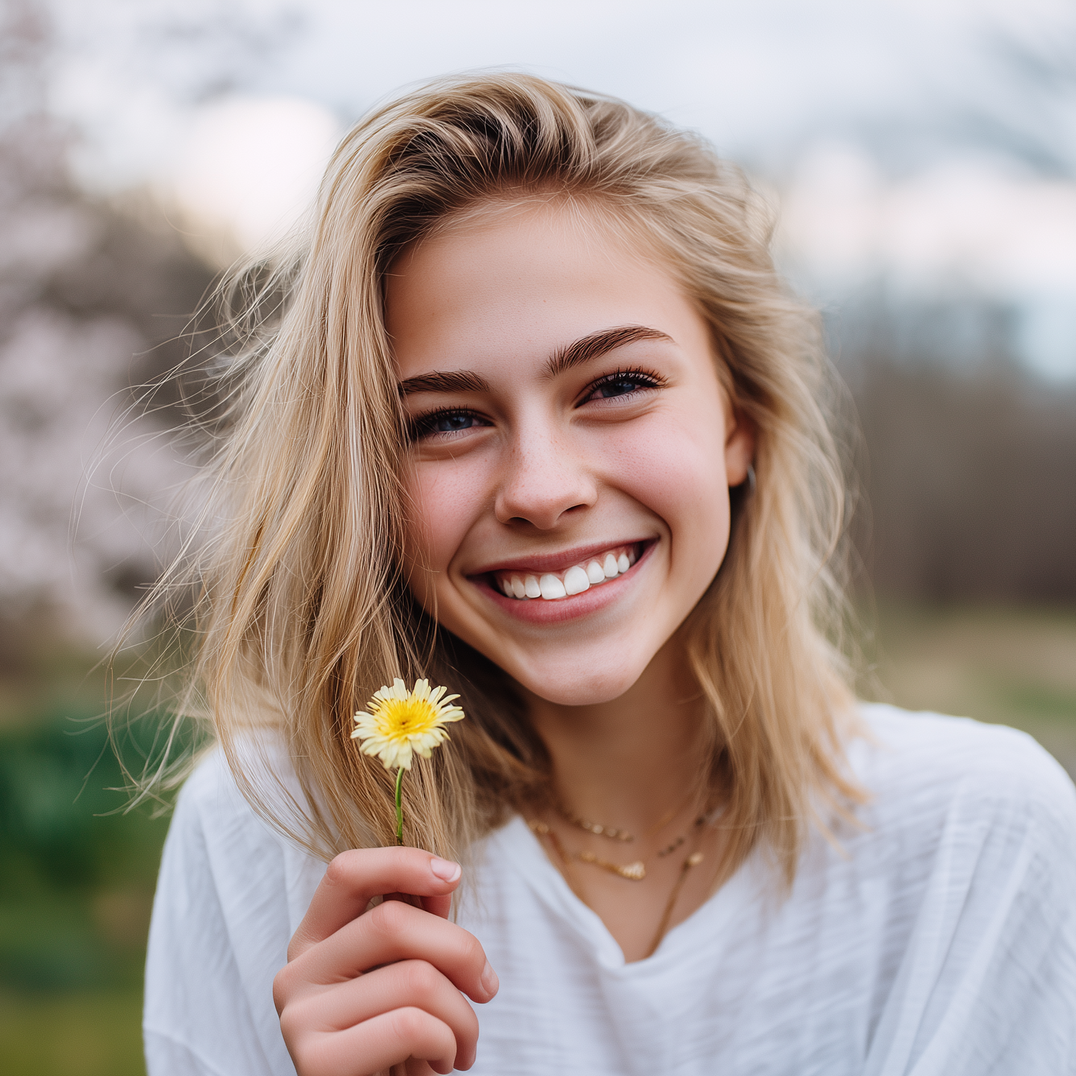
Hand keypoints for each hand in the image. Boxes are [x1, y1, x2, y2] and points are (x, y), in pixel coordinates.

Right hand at [273, 847, 498, 1075]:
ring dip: (464, 1014)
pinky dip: (448, 1044)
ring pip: (416, 979)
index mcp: (313, 941)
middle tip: (486, 987)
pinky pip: (412, 1026)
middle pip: (392, 922)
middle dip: (462, 951)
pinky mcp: (318, 1063)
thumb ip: (419, 924)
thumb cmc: (397, 1044)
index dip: (403, 862)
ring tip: (462, 1042)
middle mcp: (295, 974)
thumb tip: (443, 879)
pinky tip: (439, 1064)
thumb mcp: (407, 974)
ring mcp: (299, 1019)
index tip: (454, 876)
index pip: (346, 872)